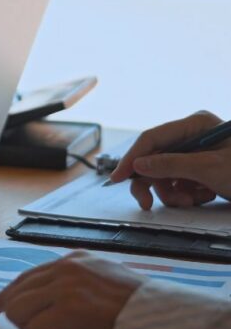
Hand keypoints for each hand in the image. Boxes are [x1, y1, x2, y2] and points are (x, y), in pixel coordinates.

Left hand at [0, 251, 145, 328]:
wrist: (162, 317)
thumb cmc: (136, 308)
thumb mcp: (98, 284)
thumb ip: (67, 286)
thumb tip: (32, 302)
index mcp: (73, 260)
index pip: (26, 276)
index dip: (5, 295)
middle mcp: (66, 267)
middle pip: (16, 294)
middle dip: (22, 318)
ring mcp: (66, 286)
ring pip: (19, 311)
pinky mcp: (69, 307)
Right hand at [109, 111, 230, 209]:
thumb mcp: (211, 169)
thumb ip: (171, 165)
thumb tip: (138, 165)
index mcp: (196, 125)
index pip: (152, 138)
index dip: (132, 158)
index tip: (117, 178)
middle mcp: (193, 136)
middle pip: (155, 158)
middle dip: (153, 182)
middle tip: (146, 203)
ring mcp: (197, 154)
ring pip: (165, 174)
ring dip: (173, 192)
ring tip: (191, 201)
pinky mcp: (201, 170)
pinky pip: (179, 183)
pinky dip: (186, 195)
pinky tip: (203, 198)